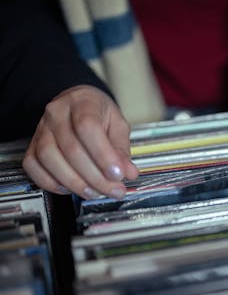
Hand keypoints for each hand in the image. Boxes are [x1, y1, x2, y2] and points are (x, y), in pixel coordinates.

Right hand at [23, 85, 138, 199]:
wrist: (76, 104)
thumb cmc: (98, 114)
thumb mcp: (118, 125)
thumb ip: (123, 149)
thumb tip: (128, 173)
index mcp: (82, 102)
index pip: (88, 127)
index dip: (103, 154)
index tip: (118, 174)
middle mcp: (57, 113)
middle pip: (71, 148)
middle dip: (95, 177)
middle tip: (113, 190)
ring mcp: (41, 129)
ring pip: (49, 159)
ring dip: (74, 182)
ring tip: (95, 192)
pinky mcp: (32, 145)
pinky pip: (33, 167)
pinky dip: (52, 183)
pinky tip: (71, 188)